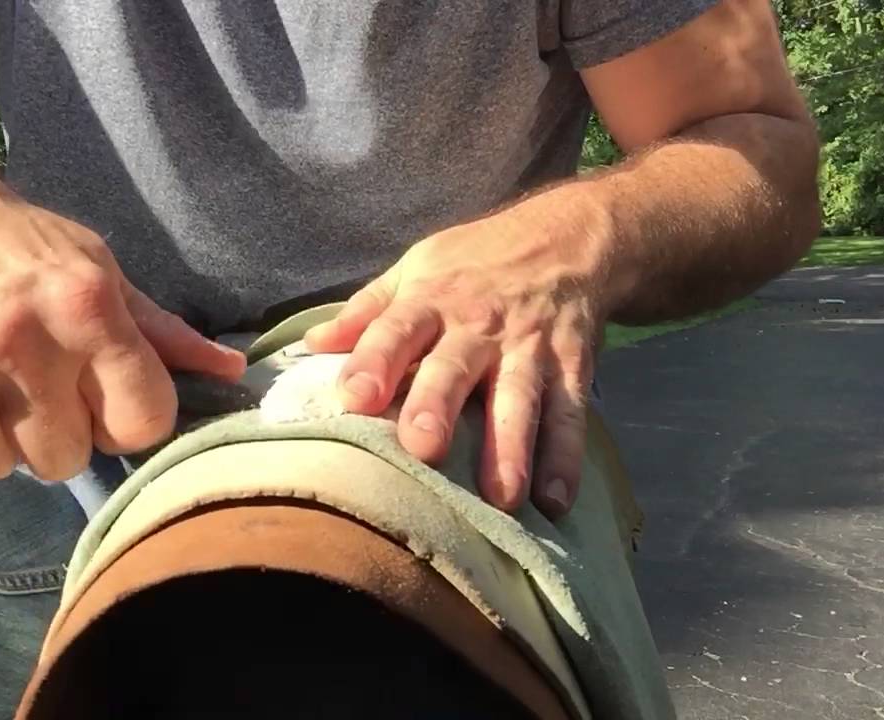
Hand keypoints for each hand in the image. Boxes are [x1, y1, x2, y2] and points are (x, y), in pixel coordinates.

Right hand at [0, 182, 245, 482]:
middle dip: (58, 435)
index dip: (128, 420)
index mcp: (84, 303)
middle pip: (63, 459)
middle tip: (37, 390)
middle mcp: (13, 329)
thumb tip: (232, 374)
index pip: (140, 423)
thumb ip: (160, 332)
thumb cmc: (16, 241)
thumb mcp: (96, 268)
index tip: (106, 399)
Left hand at [304, 210, 606, 517]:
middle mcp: (478, 326)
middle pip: (454, 368)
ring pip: (517, 398)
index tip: (353, 399)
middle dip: (438, 406)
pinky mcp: (572, 367)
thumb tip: (311, 345)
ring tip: (501, 496)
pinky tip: (556, 500)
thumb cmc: (475, 262)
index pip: (395, 330)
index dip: (373, 362)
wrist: (567, 237)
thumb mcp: (417, 268)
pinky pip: (569, 415)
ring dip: (509, 447)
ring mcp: (528, 348)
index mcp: (430, 300)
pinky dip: (565, 458)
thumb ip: (366, 311)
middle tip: (422, 448)